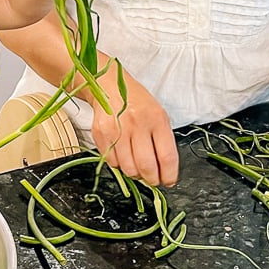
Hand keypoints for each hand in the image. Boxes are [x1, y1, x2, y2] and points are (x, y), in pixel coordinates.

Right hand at [81, 64, 178, 187]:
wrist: (109, 87)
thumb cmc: (137, 102)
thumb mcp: (158, 115)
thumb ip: (163, 141)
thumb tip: (164, 171)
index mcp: (156, 119)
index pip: (167, 157)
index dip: (169, 175)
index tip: (168, 181)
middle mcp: (136, 124)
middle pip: (146, 166)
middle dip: (152, 180)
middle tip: (153, 180)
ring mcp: (117, 129)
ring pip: (128, 168)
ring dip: (135, 173)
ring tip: (137, 165)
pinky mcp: (100, 134)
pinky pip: (112, 163)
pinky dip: (119, 164)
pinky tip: (123, 154)